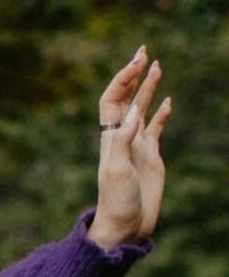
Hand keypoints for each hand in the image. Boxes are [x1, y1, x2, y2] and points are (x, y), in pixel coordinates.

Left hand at [91, 43, 171, 247]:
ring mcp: (137, 145)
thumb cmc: (116, 201)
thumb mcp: (117, 170)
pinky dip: (161, 113)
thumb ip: (123, 140)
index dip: (122, 80)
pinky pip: (156, 128)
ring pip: (143, 108)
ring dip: (148, 87)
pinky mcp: (151, 156)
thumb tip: (132, 111)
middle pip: (126, 98)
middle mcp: (122, 137)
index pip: (113, 99)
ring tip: (156, 66)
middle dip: (133, 74)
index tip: (136, 63)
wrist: (126, 226)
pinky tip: (167, 101)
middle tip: (143, 51)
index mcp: (110, 138)